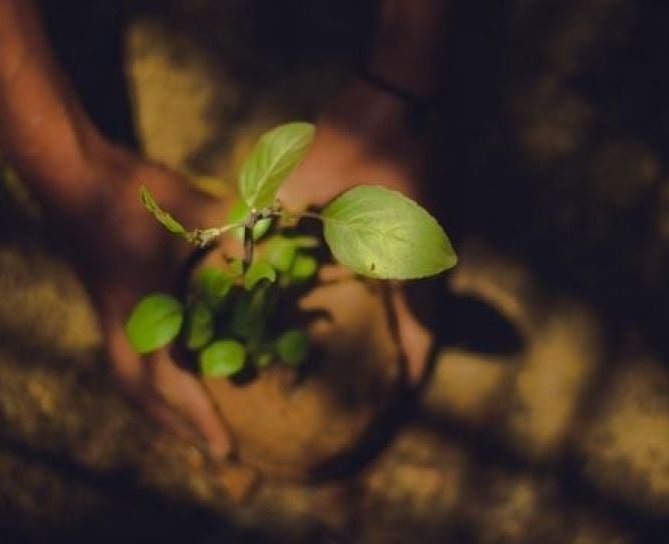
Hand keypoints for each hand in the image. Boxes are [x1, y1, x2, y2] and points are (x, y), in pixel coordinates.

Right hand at [55, 141, 233, 457]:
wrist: (68, 172)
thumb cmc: (129, 191)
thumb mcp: (190, 206)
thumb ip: (235, 225)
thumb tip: (280, 234)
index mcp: (141, 312)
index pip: (170, 382)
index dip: (198, 418)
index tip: (224, 450)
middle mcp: (121, 323)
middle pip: (142, 394)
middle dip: (176, 424)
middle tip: (209, 448)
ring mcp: (108, 312)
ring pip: (127, 376)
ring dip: (157, 404)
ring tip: (186, 420)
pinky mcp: (105, 298)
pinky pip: (124, 354)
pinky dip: (148, 374)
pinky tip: (169, 366)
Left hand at [280, 79, 434, 382]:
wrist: (413, 77)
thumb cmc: (367, 131)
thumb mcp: (307, 177)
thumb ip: (268, 217)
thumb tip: (227, 251)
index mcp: (415, 256)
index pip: (424, 332)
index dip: (411, 371)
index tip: (398, 401)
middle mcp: (437, 249)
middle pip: (423, 311)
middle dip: (397, 343)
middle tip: (368, 368)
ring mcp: (442, 224)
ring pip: (418, 280)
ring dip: (395, 305)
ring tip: (362, 325)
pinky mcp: (436, 202)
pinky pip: (413, 251)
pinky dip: (391, 270)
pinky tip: (360, 266)